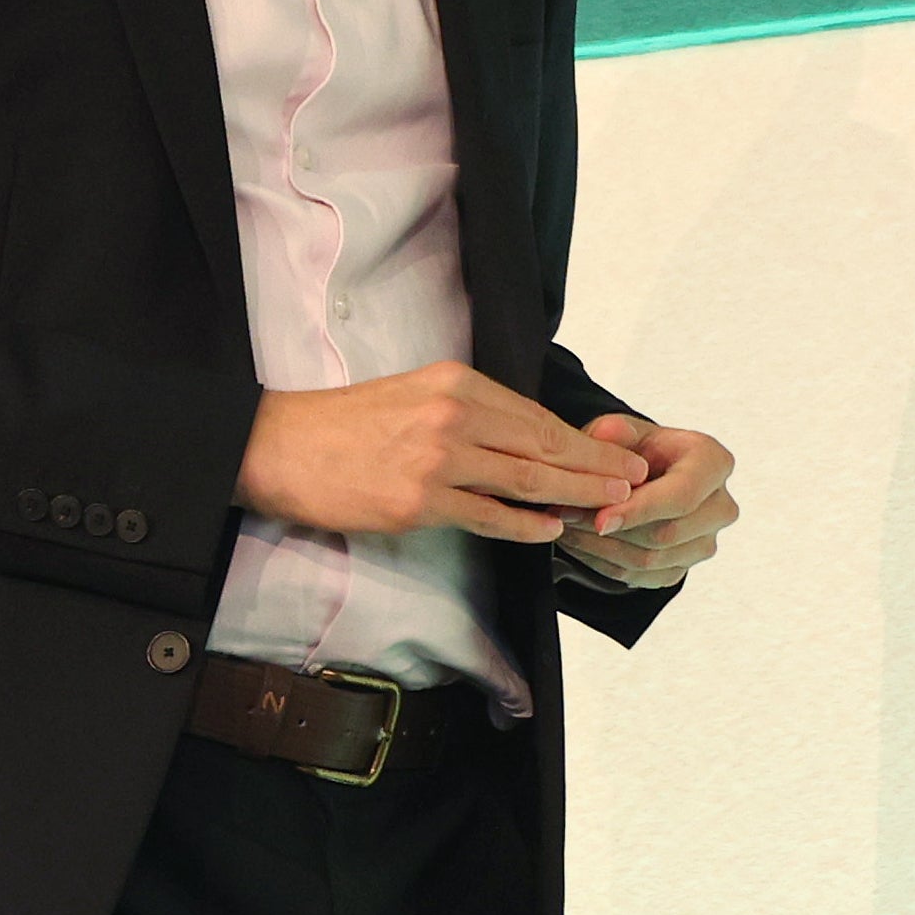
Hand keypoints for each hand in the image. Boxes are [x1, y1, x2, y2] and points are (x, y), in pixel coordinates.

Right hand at [238, 365, 627, 541]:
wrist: (278, 446)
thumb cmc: (344, 426)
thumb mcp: (413, 396)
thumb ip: (467, 413)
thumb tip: (522, 440)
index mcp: (455, 384)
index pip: (534, 416)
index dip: (582, 439)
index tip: (617, 453)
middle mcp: (453, 416)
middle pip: (542, 445)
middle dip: (596, 466)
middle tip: (635, 481)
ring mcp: (437, 460)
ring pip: (525, 480)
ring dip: (574, 495)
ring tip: (610, 506)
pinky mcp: (418, 502)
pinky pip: (487, 517)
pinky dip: (525, 525)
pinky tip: (550, 530)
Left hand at [564, 416, 740, 592]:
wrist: (643, 476)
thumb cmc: (638, 450)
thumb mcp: (624, 430)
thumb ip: (615, 430)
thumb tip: (608, 434)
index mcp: (714, 463)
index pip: (682, 496)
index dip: (640, 510)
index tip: (600, 519)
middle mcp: (720, 506)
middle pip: (667, 533)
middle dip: (613, 529)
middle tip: (567, 517)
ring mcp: (705, 542)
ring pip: (650, 560)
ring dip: (601, 548)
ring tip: (566, 527)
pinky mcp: (683, 567)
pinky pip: (641, 577)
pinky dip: (604, 564)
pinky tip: (580, 543)